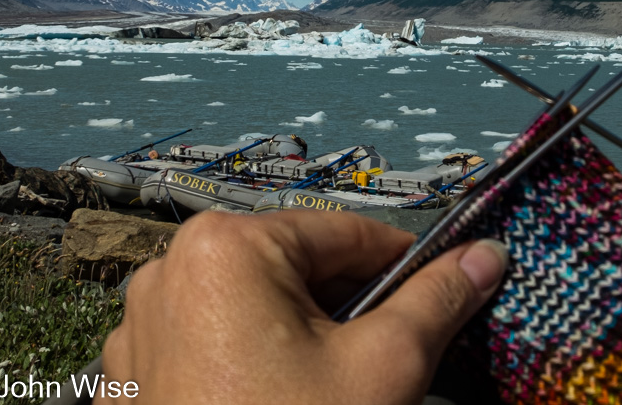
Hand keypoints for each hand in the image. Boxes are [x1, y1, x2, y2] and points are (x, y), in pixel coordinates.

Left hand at [97, 210, 507, 403]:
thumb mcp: (386, 363)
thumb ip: (438, 298)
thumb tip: (483, 258)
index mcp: (228, 247)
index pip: (345, 233)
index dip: (403, 261)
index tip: (441, 283)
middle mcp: (173, 269)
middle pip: (298, 266)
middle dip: (351, 301)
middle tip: (393, 342)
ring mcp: (147, 322)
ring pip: (258, 300)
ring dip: (307, 326)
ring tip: (338, 376)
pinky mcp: (138, 369)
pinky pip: (216, 334)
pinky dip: (259, 351)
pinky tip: (288, 392)